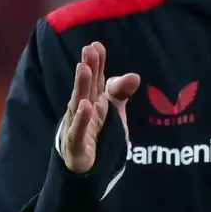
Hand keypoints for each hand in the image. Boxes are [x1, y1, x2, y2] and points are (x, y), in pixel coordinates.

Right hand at [57, 41, 140, 174]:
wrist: (84, 166)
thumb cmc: (97, 133)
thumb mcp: (113, 111)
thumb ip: (120, 92)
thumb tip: (134, 75)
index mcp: (92, 100)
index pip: (95, 80)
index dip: (96, 63)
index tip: (96, 45)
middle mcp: (82, 110)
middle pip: (86, 88)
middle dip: (87, 69)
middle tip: (88, 50)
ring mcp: (77, 126)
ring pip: (78, 104)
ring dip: (80, 86)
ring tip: (84, 68)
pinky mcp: (75, 146)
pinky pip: (78, 131)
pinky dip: (81, 119)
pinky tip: (85, 106)